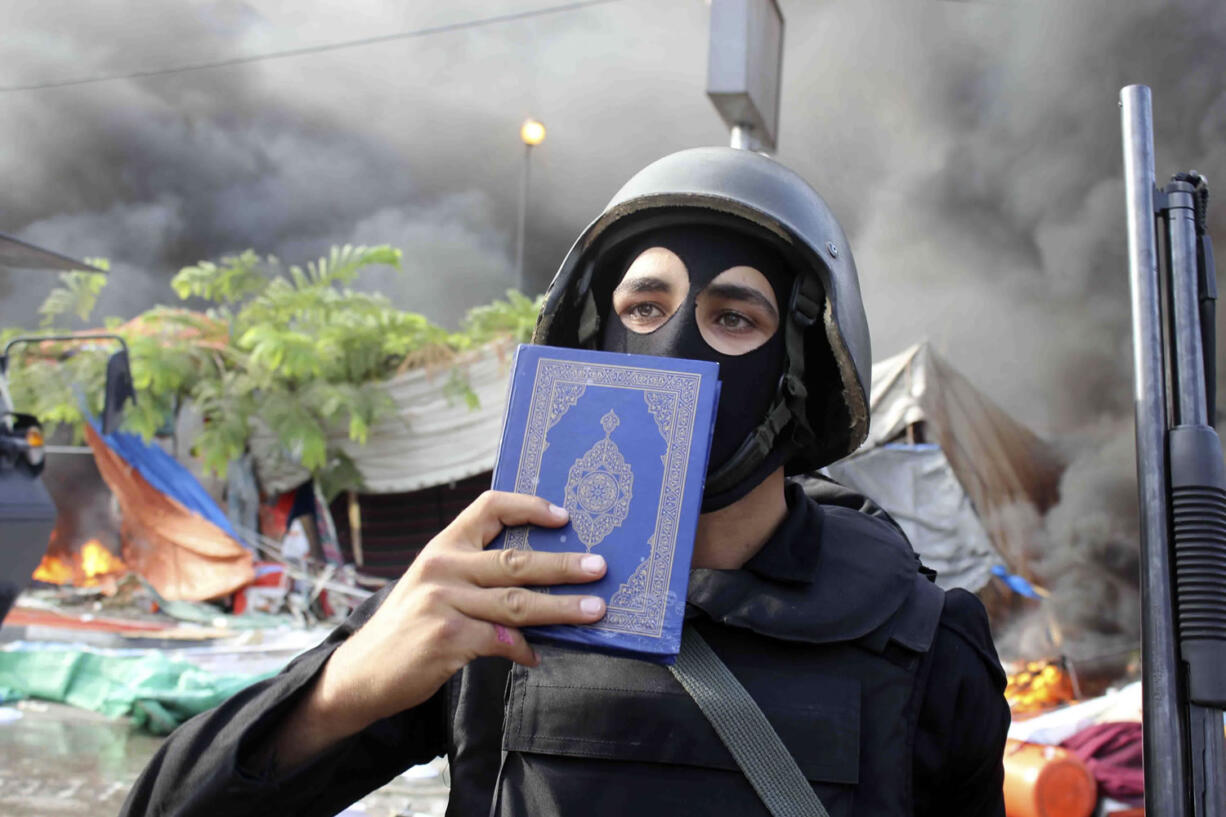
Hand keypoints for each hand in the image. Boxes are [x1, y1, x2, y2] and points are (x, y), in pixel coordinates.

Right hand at [310, 490, 605, 734]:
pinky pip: (500, 641)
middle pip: (515, 560)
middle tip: (599, 568)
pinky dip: (524, 649)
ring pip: (516, 602)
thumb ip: (474, 575)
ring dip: (561, 608)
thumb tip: (538, 577)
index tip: (564, 516)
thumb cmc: (408, 629)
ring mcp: (444, 602)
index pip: (488, 507)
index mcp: (442, 546)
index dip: (529, 507)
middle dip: (563, 565)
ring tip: (594, 610)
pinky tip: (536, 656)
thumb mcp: (433, 586)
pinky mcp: (447, 637)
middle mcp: (442, 567)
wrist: (361, 674)